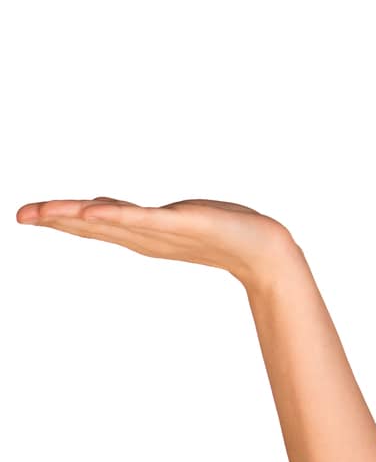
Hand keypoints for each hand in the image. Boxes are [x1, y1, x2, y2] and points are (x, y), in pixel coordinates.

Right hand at [16, 196, 294, 286]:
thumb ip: (146, 218)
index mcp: (143, 234)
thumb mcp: (176, 221)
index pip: (93, 224)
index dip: (60, 219)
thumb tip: (115, 211)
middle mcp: (147, 236)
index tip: (28, 215)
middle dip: (55, 218)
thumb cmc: (225, 233)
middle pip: (92, 225)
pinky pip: (144, 218)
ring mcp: (162, 231)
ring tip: (44, 212)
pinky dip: (117, 215)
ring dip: (75, 216)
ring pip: (110, 221)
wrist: (264, 250)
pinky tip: (93, 212)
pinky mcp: (181, 223)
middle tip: (20, 215)